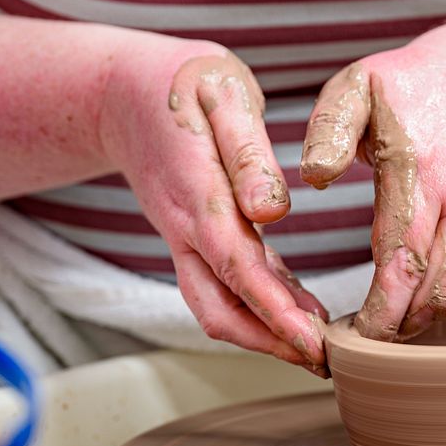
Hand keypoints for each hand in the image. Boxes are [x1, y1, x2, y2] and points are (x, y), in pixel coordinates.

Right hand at [100, 33, 327, 371]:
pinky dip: (257, 306)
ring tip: (316, 347)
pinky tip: (295, 310)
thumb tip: (274, 211)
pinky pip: (220, 284)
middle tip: (324, 362)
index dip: (274, 310)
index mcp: (197, 190)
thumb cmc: (181, 82)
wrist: (121, 90)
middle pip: (219, 307)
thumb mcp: (221, 93)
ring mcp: (181, 236)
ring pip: (215, 305)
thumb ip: (247, 152)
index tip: (313, 343)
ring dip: (262, 334)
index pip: (236, 265)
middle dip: (269, 343)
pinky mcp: (189, 236)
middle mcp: (183, 226)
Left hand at [300, 17, 445, 339]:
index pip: (400, 260)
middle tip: (371, 346)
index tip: (355, 336)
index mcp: (419, 168)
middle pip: (438, 289)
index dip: (380, 311)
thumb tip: (313, 180)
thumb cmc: (415, 82)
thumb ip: (329, 131)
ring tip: (394, 321)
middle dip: (403, 327)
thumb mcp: (359, 86)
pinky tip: (425, 276)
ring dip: (429, 311)